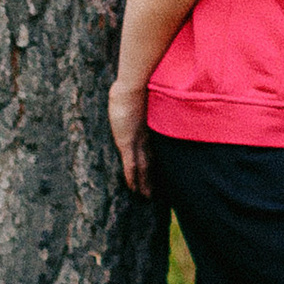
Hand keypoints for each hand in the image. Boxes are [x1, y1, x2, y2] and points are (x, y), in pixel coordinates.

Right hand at [108, 78, 150, 197]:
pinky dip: (133, 178)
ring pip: (143, 168)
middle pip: (150, 162)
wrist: (132, 86)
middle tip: (154, 192)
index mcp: (146, 127)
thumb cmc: (133, 86)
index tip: (156, 172)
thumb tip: (133, 95)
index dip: (153, 162)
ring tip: (145, 197)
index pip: (151, 149)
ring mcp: (136, 141)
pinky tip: (133, 189)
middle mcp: (144, 137)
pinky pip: (131, 165)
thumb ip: (137, 100)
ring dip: (144, 184)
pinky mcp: (127, 143)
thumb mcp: (137, 96)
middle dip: (151, 178)